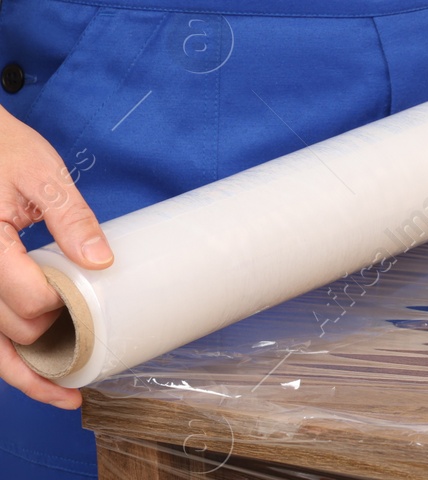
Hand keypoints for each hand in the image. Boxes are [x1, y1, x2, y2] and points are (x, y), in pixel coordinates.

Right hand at [0, 105, 113, 408]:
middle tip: (92, 335)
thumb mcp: (41, 172)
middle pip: (11, 330)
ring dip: (27, 373)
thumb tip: (101, 260)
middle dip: (52, 337)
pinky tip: (38, 377)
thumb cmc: (0, 147)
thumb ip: (70, 217)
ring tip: (66, 394)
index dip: (65, 306)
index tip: (89, 294)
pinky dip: (9, 361)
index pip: (28, 299)